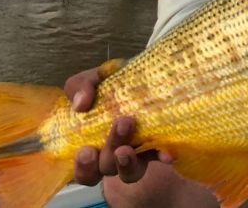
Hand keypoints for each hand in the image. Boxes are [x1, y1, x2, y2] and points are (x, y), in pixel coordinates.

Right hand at [64, 66, 173, 185]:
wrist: (145, 74)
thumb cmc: (110, 83)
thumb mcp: (92, 79)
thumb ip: (80, 87)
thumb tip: (80, 104)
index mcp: (91, 144)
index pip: (84, 170)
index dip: (83, 168)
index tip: (85, 151)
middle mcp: (112, 154)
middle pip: (107, 167)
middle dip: (111, 149)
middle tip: (121, 124)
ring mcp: (136, 153)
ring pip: (130, 172)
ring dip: (127, 162)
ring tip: (128, 148)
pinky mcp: (157, 147)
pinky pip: (159, 157)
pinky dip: (161, 156)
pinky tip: (166, 154)